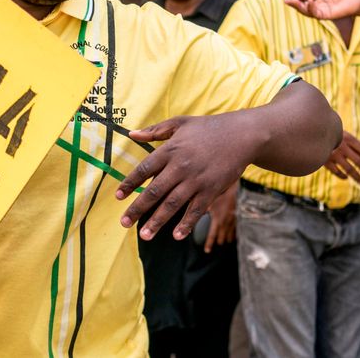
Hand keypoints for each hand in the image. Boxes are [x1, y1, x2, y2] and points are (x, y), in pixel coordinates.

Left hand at [117, 113, 252, 241]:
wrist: (241, 135)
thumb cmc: (207, 128)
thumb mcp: (179, 123)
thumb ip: (154, 131)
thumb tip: (131, 134)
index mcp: (170, 150)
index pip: (144, 169)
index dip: (130, 183)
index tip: (118, 197)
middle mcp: (180, 167)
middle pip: (154, 191)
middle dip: (137, 209)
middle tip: (124, 223)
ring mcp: (196, 180)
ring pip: (172, 204)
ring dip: (157, 221)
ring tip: (144, 235)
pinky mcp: (212, 190)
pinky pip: (196, 210)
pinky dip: (186, 224)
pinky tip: (176, 236)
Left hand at [204, 180, 236, 252]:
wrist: (237, 185)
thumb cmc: (221, 190)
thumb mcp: (208, 197)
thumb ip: (198, 205)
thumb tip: (186, 207)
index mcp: (217, 219)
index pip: (212, 234)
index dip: (209, 243)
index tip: (207, 251)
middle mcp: (226, 221)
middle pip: (221, 235)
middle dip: (218, 240)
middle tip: (215, 245)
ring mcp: (234, 219)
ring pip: (230, 231)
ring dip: (226, 237)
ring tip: (223, 241)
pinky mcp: (239, 214)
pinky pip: (237, 226)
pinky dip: (234, 230)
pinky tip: (233, 232)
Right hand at [284, 0, 359, 19]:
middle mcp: (319, 4)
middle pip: (303, 5)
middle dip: (294, 3)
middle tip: (287, 0)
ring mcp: (322, 10)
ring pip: (307, 11)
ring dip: (299, 7)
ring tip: (293, 2)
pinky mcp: (326, 15)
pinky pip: (315, 14)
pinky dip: (311, 9)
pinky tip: (310, 2)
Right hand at [324, 130, 359, 183]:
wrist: (310, 132)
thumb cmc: (329, 133)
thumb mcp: (342, 134)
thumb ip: (353, 144)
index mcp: (348, 138)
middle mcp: (342, 147)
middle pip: (359, 161)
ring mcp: (333, 154)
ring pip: (348, 169)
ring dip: (357, 176)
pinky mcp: (324, 160)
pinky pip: (336, 171)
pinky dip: (342, 175)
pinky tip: (346, 177)